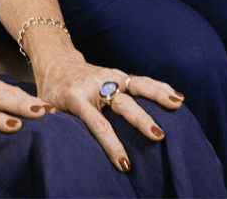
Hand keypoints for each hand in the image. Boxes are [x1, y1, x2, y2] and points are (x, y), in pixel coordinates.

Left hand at [31, 50, 185, 173]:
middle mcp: (96, 86)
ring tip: (177, 104)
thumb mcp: (48, 106)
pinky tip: (177, 97)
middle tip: (158, 136)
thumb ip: (54, 121)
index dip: (111, 144)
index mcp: (76, 97)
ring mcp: (109, 78)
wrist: (57, 63)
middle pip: (122, 104)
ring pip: (136, 85)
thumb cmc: (53, 91)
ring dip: (158, 95)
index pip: (97, 124)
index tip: (124, 163)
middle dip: (141, 120)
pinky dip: (160, 88)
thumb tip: (58, 141)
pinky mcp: (118, 75)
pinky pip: (141, 81)